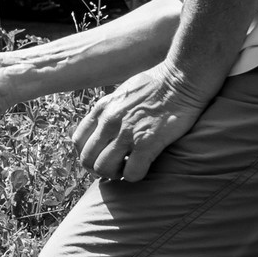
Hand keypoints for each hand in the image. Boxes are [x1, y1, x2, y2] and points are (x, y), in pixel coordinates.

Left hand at [72, 63, 209, 182]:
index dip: (88, 153)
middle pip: (87, 159)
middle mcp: (109, 121)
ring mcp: (126, 133)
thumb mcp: (122, 93)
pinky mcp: (146, 143)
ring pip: (103, 169)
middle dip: (98, 168)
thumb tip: (105, 126)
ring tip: (127, 168)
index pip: (78, 141)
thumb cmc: (156, 85)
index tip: (101, 156)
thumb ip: (110, 110)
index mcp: (102, 108)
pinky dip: (134, 176)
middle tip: (114, 168)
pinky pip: (131, 173)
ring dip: (115, 174)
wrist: (180, 80)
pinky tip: (143, 167)